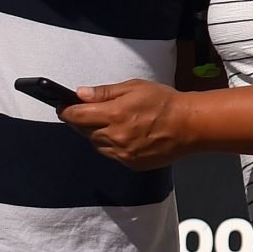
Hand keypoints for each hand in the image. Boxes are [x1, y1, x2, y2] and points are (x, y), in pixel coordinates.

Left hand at [64, 78, 194, 170]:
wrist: (189, 126)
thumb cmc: (164, 102)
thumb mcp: (134, 87)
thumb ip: (105, 92)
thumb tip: (80, 94)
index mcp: (113, 115)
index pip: (76, 116)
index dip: (66, 111)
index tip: (63, 107)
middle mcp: (114, 137)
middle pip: (83, 131)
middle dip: (83, 121)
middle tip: (90, 112)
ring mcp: (122, 153)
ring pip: (96, 144)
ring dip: (96, 134)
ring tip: (112, 123)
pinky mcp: (130, 163)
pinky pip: (111, 154)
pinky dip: (111, 145)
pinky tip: (125, 135)